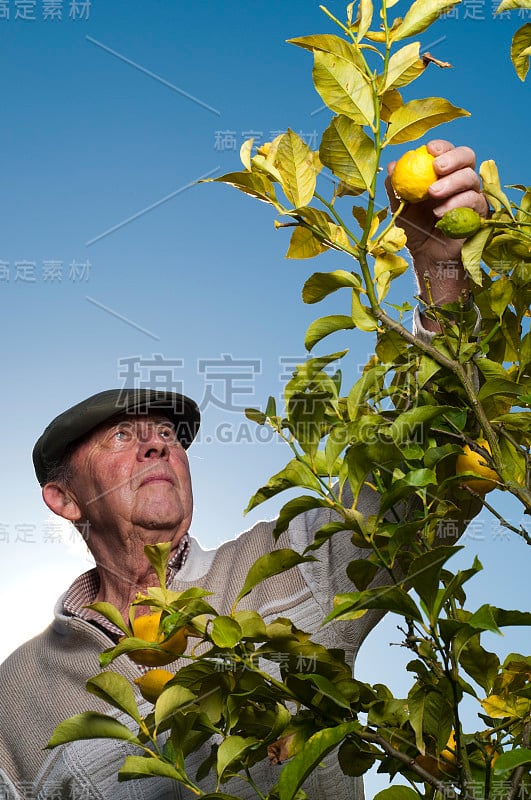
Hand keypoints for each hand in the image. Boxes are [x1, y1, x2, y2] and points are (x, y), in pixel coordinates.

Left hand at [386, 140, 488, 307]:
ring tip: (432, 194)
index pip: (448, 151)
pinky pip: (474, 200)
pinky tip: (439, 213)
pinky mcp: (479, 212)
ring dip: (451, 183)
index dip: (442, 146)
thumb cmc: (414, 228)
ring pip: (471, 177)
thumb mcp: (399, 208)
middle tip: (436, 167)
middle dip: (452, 158)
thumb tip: (392, 166)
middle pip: (467, 156)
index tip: (429, 149)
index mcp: (442, 173)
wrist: (426, 255)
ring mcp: (472, 195)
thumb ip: (396, 188)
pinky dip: (457, 203)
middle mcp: (460, 180)